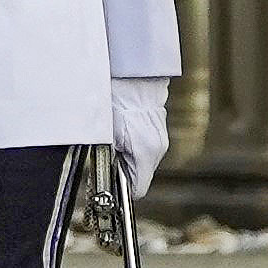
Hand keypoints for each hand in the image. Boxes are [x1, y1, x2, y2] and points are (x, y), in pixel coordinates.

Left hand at [104, 76, 172, 202]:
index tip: (112, 183)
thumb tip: (112, 173)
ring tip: (116, 140)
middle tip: (109, 158)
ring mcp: (160, 139)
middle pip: (141, 174)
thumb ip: (113, 160)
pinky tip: (125, 131)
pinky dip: (137, 145)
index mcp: (145, 153)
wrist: (131, 78)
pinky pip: (148, 147)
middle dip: (125, 170)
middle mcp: (157, 148)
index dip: (123, 188)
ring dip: (131, 157)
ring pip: (145, 161)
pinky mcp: (160, 129)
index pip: (138, 189)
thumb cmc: (116, 103)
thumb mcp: (107, 137)